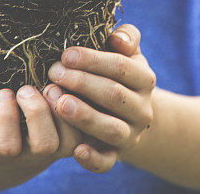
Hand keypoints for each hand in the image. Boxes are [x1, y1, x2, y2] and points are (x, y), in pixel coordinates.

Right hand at [0, 54, 83, 187]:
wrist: (7, 159)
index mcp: (1, 152)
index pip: (6, 146)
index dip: (6, 118)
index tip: (3, 93)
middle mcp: (31, 155)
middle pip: (44, 144)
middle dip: (36, 112)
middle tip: (26, 88)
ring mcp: (55, 149)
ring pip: (70, 139)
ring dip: (63, 109)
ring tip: (51, 86)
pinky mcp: (73, 138)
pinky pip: (86, 129)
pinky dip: (83, 106)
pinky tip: (69, 83)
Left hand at [47, 24, 156, 172]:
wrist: (127, 113)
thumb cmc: (117, 75)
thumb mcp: (126, 53)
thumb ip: (126, 38)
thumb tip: (118, 39)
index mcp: (145, 79)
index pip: (121, 67)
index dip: (93, 60)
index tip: (65, 54)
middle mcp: (142, 109)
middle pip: (114, 95)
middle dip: (82, 83)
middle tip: (54, 73)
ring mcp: (130, 134)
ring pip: (111, 129)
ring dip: (85, 116)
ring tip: (60, 103)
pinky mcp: (116, 155)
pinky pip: (107, 161)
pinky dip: (93, 158)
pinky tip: (76, 150)